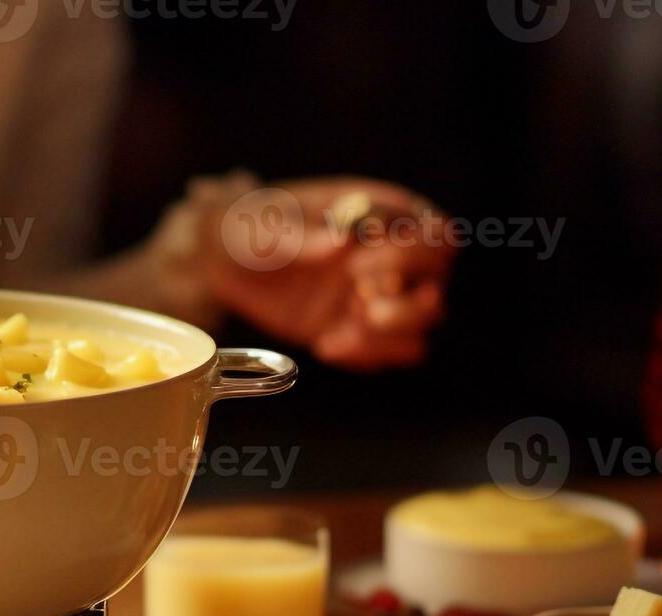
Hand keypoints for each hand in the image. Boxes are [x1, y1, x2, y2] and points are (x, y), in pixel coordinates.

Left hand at [193, 176, 454, 370]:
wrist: (223, 261)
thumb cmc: (252, 224)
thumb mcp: (267, 224)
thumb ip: (303, 234)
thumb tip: (343, 240)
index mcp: (383, 215)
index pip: (435, 235)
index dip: (407, 254)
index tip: (354, 263)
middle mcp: (391, 256)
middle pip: (438, 284)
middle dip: (406, 301)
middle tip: (360, 302)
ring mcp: (378, 295)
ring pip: (424, 323)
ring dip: (389, 333)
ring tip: (342, 331)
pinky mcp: (359, 329)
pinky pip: (388, 352)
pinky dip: (365, 355)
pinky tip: (326, 344)